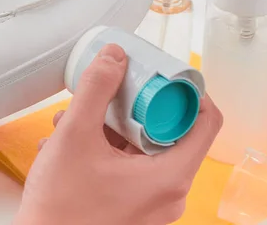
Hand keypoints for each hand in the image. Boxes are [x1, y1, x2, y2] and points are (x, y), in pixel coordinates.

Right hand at [15, 44, 222, 224]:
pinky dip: (108, 149)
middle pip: (171, 131)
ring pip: (145, 148)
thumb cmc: (60, 208)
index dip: (187, 91)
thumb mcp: (75, 136)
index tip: (160, 76)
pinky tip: (71, 144)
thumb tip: (114, 57)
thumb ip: (96, 90)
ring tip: (74, 120)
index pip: (205, 121)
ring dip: (113, 127)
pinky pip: (132, 167)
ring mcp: (152, 203)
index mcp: (170, 177)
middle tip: (111, 92)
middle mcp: (169, 194)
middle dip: (135, 106)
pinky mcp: (134, 207)